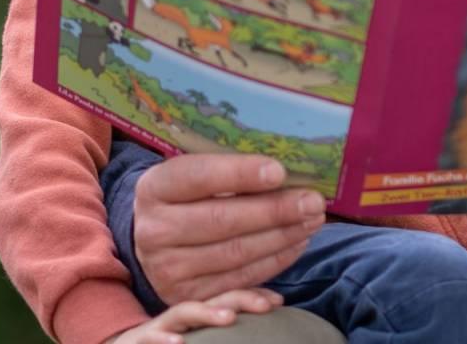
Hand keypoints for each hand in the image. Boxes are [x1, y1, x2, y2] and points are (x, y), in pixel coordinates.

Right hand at [102, 288, 283, 343]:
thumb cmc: (167, 342)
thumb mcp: (197, 335)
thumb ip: (223, 325)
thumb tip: (267, 318)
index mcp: (198, 313)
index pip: (229, 296)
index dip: (253, 295)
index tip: (279, 301)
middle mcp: (181, 315)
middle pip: (213, 298)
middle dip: (240, 298)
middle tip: (266, 305)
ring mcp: (159, 327)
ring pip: (184, 313)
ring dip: (207, 313)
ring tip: (229, 318)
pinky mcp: (138, 342)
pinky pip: (150, 339)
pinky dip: (163, 341)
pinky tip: (179, 343)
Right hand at [133, 154, 325, 303]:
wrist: (157, 239)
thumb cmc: (188, 196)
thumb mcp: (196, 174)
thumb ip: (230, 170)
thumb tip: (283, 172)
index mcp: (155, 189)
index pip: (199, 177)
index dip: (240, 174)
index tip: (279, 171)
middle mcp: (154, 231)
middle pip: (222, 220)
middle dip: (275, 211)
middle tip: (313, 202)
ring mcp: (168, 268)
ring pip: (236, 253)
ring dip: (282, 237)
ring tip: (312, 220)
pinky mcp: (187, 295)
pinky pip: (240, 279)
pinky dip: (274, 261)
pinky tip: (296, 243)